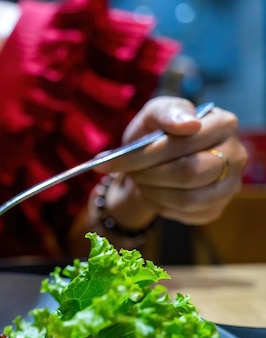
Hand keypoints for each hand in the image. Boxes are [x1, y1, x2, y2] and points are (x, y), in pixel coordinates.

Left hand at [95, 96, 247, 227]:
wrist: (154, 163)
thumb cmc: (158, 133)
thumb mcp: (154, 115)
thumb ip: (167, 113)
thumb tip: (188, 124)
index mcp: (222, 123)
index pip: (183, 143)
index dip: (144, 154)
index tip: (111, 162)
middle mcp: (235, 154)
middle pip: (189, 173)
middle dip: (149, 175)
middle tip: (131, 173)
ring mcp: (230, 184)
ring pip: (187, 199)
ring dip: (153, 192)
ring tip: (141, 181)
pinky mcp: (217, 208)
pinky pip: (187, 214)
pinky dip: (162, 206)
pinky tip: (156, 192)